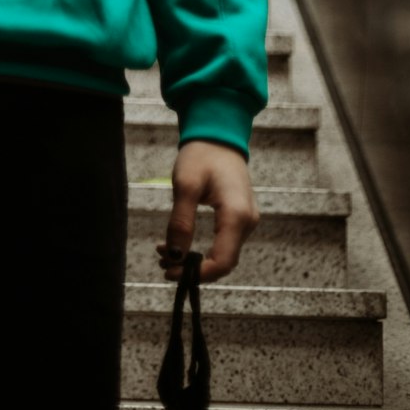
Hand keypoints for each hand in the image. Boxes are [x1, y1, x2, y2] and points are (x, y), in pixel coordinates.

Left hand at [156, 139, 258, 282]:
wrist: (218, 136)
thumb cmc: (201, 155)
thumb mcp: (185, 185)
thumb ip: (181, 222)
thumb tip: (175, 256)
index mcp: (237, 215)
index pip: (223, 261)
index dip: (198, 274)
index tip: (170, 271)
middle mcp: (247, 222)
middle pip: (224, 262)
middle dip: (193, 268)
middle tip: (162, 263)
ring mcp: (246, 221)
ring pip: (223, 254)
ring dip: (196, 260)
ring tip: (164, 253)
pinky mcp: (240, 218)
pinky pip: (224, 243)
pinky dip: (203, 249)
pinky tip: (180, 244)